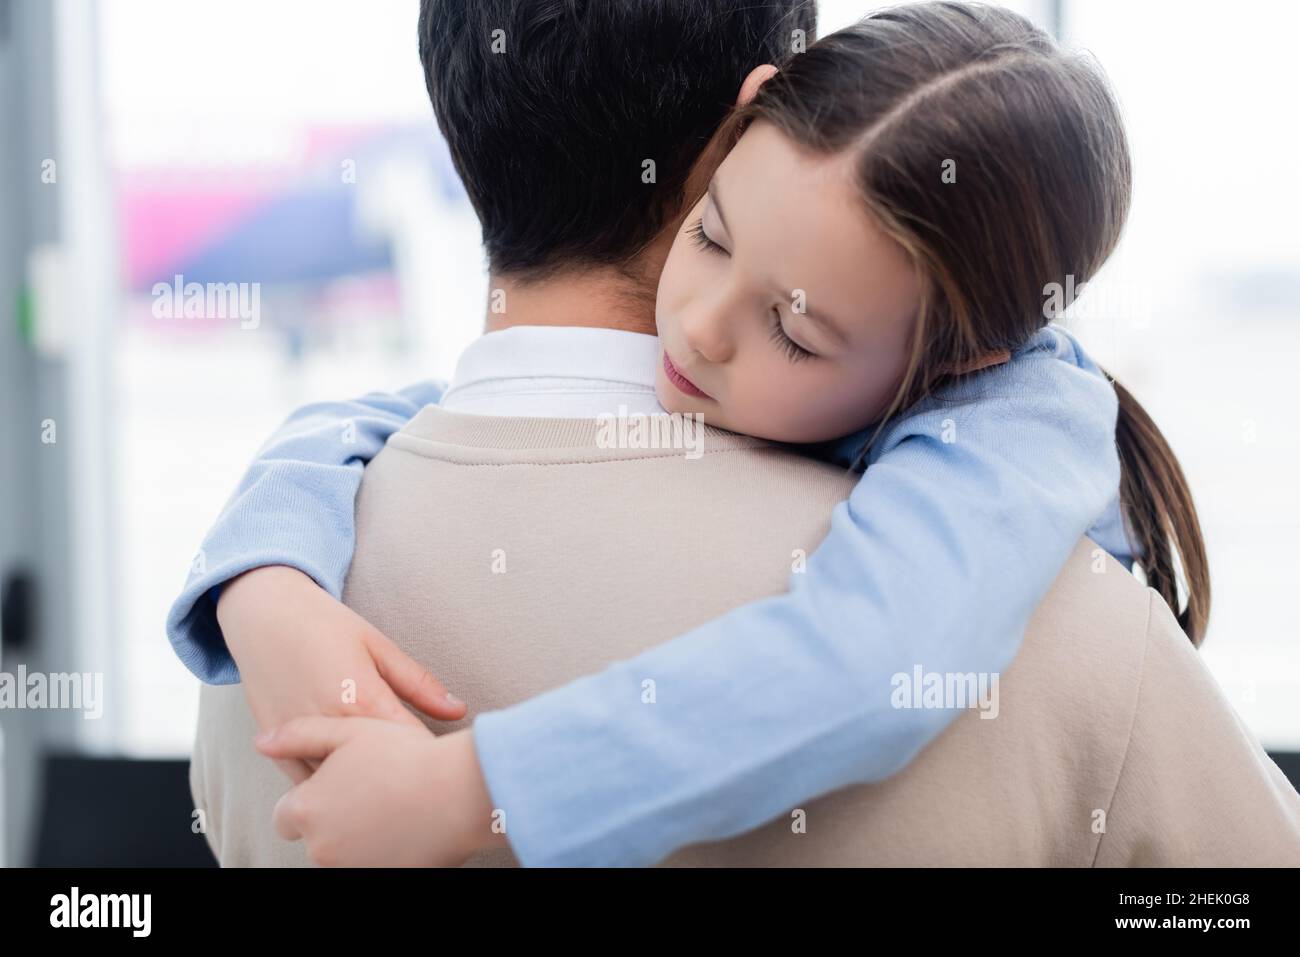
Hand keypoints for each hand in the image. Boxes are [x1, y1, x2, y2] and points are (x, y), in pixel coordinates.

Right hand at [217, 565, 466, 782]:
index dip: (430, 759)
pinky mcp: (274, 746)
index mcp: (364, 699)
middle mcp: (330, 724)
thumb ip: (419, 684)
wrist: (262, 613)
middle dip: (399, 780)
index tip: (444, 764)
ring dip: (359, 791)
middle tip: (420, 783)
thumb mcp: (378, 645)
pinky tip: (343, 786)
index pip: (409, 747)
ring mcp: (297, 739)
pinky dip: (325, 790)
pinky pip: (303, 785)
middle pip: (375, 773)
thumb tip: (459, 710)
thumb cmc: (325, 624)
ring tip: (383, 790)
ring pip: (336, 788)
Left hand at [256, 719, 505, 866]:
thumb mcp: (347, 730)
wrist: (459, 793)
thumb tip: (263, 741)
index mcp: (305, 809)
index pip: (286, 815)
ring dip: (358, 834)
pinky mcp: (383, 878)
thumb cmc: (406, 756)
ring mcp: (351, 868)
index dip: (310, 797)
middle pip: (315, 837)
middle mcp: (320, 848)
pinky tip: (407, 824)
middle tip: (372, 788)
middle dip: (335, 817)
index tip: (338, 783)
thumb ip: (298, 735)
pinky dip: (384, 849)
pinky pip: (373, 863)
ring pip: (343, 853)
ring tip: (393, 803)